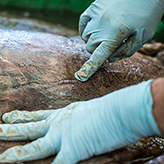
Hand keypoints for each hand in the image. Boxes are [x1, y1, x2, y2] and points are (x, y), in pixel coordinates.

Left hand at [0, 80, 160, 162]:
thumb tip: (78, 124)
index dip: (24, 116)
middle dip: (14, 128)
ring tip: (2, 155)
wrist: (119, 109)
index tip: (11, 115)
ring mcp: (64, 136)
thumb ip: (79, 119)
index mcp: (64, 113)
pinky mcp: (74, 149)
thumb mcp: (88, 111)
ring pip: (35, 146)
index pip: (39, 115)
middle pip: (31, 127)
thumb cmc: (109, 109)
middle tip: (0, 125)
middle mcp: (60, 123)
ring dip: (18, 152)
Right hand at [75, 0, 163, 81]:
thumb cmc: (147, 13)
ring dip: (93, 41)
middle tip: (108, 46)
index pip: (98, 57)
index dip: (89, 68)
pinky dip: (85, 30)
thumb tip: (109, 59)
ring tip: (104, 37)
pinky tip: (93, 30)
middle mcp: (101, 26)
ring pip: (86, 37)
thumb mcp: (143, 36)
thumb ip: (126, 51)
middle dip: (98, 51)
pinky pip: (82, 24)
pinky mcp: (93, 7)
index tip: (80, 76)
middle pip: (91, 48)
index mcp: (115, 34)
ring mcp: (96, 15)